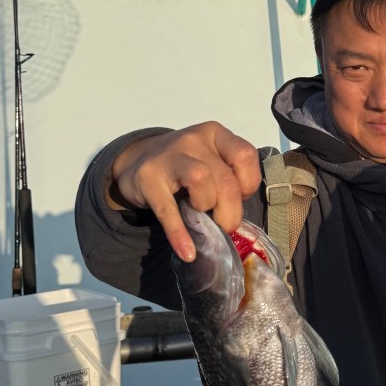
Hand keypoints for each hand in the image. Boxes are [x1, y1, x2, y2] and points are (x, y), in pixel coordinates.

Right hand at [108, 122, 260, 261]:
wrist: (137, 160)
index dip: (248, 184)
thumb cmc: (184, 166)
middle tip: (225, 224)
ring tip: (202, 216)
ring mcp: (169, 156)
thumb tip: (237, 215)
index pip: (245, 155)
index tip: (240, 197)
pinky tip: (187, 251)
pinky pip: (167, 210)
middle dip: (231, 211)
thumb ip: (228, 177)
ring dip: (206, 206)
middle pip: (225, 178)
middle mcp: (194, 139)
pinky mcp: (147, 178)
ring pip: (200, 179)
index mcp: (215, 134)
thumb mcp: (209, 160)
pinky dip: (179, 234)